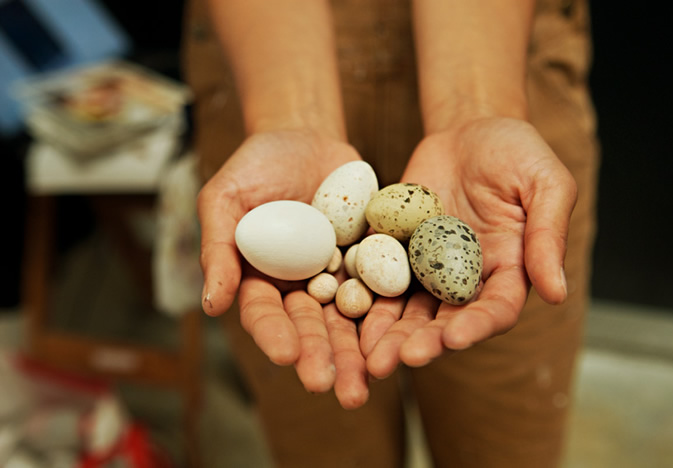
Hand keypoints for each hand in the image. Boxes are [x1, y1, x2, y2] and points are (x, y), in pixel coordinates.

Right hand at [198, 130, 368, 404]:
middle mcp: (300, 286)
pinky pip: (384, 287)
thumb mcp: (227, 197)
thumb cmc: (258, 165)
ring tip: (371, 380)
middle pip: (311, 328)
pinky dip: (392, 313)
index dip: (275, 335)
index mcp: (261, 278)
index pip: (266, 314)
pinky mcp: (372, 261)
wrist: (308, 138)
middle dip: (323, 357)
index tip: (285, 355)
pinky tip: (403, 336)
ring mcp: (338, 276)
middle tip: (334, 388)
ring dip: (359, 352)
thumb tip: (212, 305)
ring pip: (349, 320)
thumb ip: (219, 247)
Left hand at [360, 117, 576, 377]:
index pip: (495, 309)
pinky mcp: (397, 251)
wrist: (468, 129)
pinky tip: (344, 314)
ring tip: (368, 356)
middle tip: (397, 360)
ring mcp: (428, 266)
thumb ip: (548, 235)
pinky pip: (378, 278)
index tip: (453, 339)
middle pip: (445, 320)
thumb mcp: (545, 184)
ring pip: (408, 310)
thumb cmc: (516, 151)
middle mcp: (466, 278)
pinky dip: (364, 297)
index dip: (475, 326)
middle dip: (423, 342)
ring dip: (389, 334)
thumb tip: (557, 293)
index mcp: (509, 270)